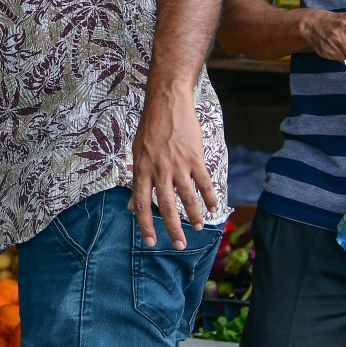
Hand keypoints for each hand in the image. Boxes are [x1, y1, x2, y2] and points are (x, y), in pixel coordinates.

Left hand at [130, 86, 219, 249]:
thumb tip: (131, 206)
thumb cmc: (151, 127)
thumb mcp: (137, 152)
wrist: (167, 101)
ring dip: (193, 215)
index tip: (151, 242)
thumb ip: (137, 180)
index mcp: (142, 170)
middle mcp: (159, 170)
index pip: (141, 204)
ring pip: (187, 197)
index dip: (146, 225)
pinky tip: (214, 207)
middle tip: (179, 245)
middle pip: (166, 206)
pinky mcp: (194, 157)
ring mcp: (177, 164)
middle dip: (173, 229)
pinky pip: (204, 182)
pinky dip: (210, 196)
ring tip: (198, 227)